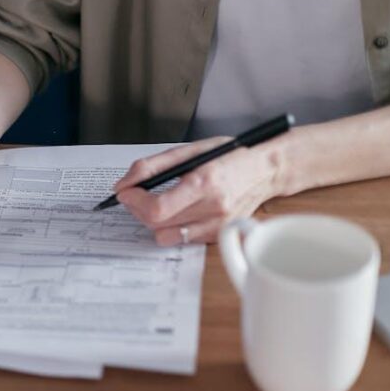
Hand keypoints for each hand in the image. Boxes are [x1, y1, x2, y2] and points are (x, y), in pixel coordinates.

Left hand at [113, 137, 285, 245]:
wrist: (266, 170)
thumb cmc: (229, 156)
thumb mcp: (189, 151)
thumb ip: (152, 166)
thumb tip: (123, 184)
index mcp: (204, 182)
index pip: (157, 208)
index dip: (134, 202)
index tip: (126, 192)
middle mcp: (213, 208)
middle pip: (157, 224)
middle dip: (137, 209)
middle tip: (137, 195)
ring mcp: (218, 225)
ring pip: (165, 236)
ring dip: (153, 221)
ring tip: (158, 203)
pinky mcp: (219, 235)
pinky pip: (182, 239)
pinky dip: (172, 227)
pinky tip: (178, 211)